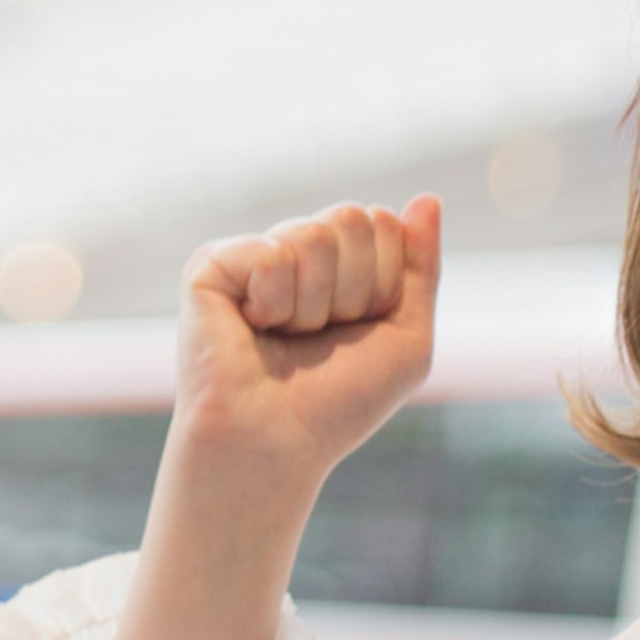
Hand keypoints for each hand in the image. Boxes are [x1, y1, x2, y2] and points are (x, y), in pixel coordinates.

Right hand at [105, 198, 438, 639]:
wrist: (274, 441)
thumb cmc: (338, 402)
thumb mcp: (407, 338)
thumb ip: (422, 267)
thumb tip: (427, 198)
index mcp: (341, 264)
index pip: (384, 223)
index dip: (382, 286)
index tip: (356, 332)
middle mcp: (296, 251)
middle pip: (353, 218)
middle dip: (353, 289)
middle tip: (319, 337)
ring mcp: (253, 254)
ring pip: (315, 234)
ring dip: (313, 305)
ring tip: (285, 338)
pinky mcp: (211, 264)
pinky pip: (271, 253)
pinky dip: (274, 303)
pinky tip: (251, 328)